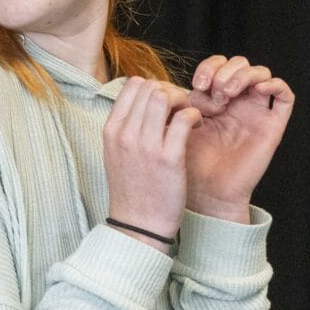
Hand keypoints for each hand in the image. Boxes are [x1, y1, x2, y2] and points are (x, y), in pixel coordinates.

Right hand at [103, 77, 201, 246]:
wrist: (138, 224)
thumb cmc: (132, 189)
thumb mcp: (116, 154)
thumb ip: (126, 126)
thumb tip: (143, 100)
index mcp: (111, 130)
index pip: (132, 86)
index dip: (153, 87)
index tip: (165, 104)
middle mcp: (125, 134)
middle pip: (149, 86)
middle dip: (170, 91)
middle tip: (181, 108)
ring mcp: (145, 145)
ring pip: (164, 96)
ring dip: (183, 101)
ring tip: (189, 116)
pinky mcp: (169, 158)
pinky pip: (184, 118)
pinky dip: (195, 116)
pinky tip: (198, 126)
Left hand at [182, 55, 294, 221]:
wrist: (207, 192)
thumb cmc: (190, 161)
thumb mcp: (178, 124)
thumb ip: (178, 101)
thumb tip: (167, 81)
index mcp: (215, 99)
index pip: (218, 65)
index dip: (207, 68)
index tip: (195, 85)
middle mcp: (237, 103)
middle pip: (239, 64)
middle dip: (223, 71)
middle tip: (210, 90)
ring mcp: (256, 112)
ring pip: (261, 74)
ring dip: (243, 75)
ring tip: (226, 93)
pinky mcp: (273, 125)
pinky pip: (285, 97)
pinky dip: (274, 84)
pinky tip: (258, 89)